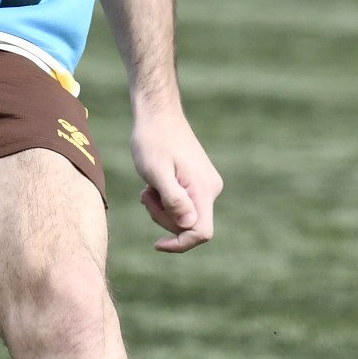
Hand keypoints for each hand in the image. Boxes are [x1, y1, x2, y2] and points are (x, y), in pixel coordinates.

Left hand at [129, 104, 222, 252]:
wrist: (158, 114)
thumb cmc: (153, 140)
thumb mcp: (156, 171)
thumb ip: (173, 199)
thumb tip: (188, 225)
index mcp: (203, 189)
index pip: (201, 232)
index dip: (180, 244)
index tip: (157, 244)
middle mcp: (211, 189)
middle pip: (189, 226)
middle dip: (164, 218)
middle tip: (146, 194)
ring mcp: (206, 185)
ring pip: (184, 215)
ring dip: (162, 207)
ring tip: (149, 186)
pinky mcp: (198, 182)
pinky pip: (183, 203)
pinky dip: (166, 199)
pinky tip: (154, 183)